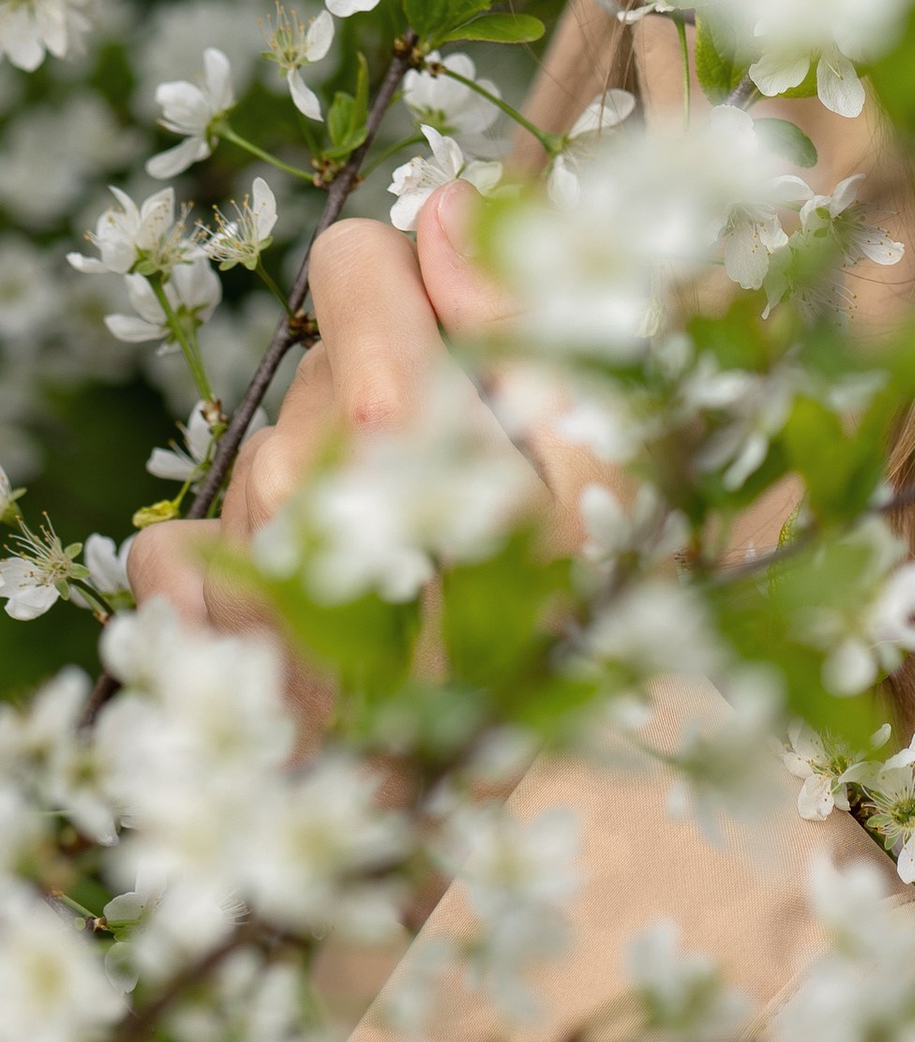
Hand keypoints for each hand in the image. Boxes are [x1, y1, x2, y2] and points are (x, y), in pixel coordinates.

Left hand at [124, 185, 612, 646]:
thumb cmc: (557, 647)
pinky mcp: (191, 612)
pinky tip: (311, 605)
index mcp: (404, 418)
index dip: (419, 282)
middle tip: (460, 498)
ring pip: (270, 443)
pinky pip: (187, 529)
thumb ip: (529, 322)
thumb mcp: (600, 472)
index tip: (471, 355)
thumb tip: (451, 205)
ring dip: (330, 484)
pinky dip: (239, 555)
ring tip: (401, 570)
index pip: (357, 255)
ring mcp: (238, 543)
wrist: (450, 835)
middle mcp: (303, 467)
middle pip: (325, 358)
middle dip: (393, 397)